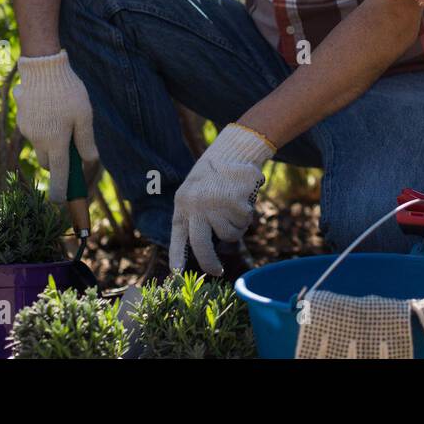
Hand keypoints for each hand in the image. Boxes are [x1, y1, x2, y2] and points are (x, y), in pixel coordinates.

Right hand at [12, 50, 98, 202]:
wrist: (42, 68)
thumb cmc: (68, 92)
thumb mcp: (84, 116)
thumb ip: (86, 141)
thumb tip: (89, 162)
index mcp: (56, 142)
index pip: (59, 175)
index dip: (61, 191)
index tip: (61, 203)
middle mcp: (38, 140)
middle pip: (48, 162)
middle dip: (58, 161)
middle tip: (72, 144)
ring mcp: (27, 130)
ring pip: (40, 146)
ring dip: (50, 143)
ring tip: (62, 118)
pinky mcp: (21, 120)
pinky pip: (34, 131)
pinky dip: (42, 128)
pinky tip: (49, 108)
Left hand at [169, 123, 272, 275]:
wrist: (232, 151)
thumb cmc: (213, 177)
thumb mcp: (194, 193)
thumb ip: (194, 218)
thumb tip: (200, 252)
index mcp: (183, 205)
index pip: (179, 236)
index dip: (177, 256)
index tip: (177, 273)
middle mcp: (196, 207)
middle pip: (202, 245)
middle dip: (210, 263)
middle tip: (217, 272)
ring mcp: (216, 206)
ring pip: (229, 235)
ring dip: (236, 227)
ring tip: (234, 208)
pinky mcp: (235, 203)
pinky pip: (244, 223)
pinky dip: (247, 216)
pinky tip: (243, 199)